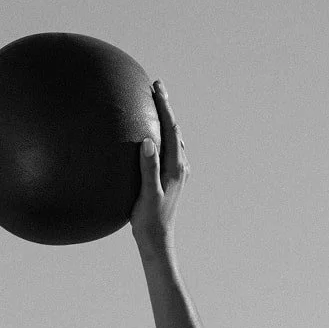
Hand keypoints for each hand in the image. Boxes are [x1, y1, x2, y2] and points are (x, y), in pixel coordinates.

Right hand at [130, 79, 189, 256]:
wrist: (158, 240)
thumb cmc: (149, 220)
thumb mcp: (148, 195)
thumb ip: (148, 169)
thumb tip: (148, 142)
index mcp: (175, 166)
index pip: (171, 128)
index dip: (164, 106)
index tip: (157, 87)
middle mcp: (180, 166)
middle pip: (175, 129)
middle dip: (166, 107)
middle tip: (156, 87)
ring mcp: (178, 172)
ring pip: (174, 138)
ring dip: (166, 120)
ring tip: (156, 105)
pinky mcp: (172, 179)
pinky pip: (169, 149)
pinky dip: (164, 135)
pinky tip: (154, 136)